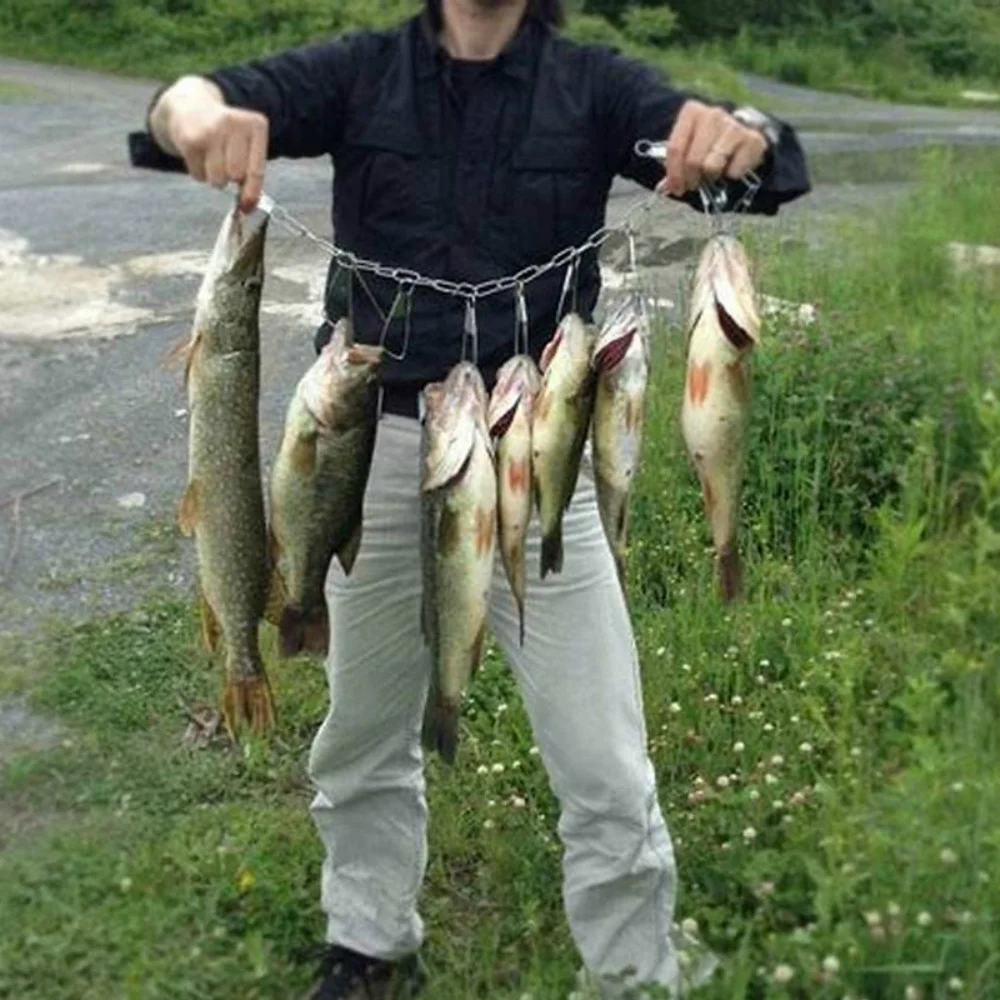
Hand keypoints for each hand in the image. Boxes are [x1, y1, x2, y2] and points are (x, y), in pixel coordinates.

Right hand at [151, 77, 268, 212]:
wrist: (191, 107)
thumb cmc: (227, 136)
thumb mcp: (247, 147)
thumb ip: (252, 177)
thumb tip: (248, 208)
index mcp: (255, 125)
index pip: (257, 170)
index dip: (252, 191)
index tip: (248, 205)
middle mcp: (234, 123)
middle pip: (235, 176)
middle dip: (230, 178)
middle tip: (225, 164)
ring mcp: (211, 130)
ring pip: (218, 179)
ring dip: (215, 178)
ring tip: (212, 159)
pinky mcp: (191, 140)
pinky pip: (199, 176)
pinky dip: (199, 173)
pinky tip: (199, 155)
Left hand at [658, 100, 767, 197]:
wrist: (744, 136)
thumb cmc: (710, 145)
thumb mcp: (689, 148)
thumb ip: (676, 164)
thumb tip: (665, 187)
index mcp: (692, 112)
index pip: (675, 148)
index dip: (674, 174)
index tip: (676, 189)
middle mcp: (712, 114)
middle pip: (692, 160)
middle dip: (691, 179)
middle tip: (694, 185)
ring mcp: (733, 125)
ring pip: (712, 166)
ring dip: (711, 177)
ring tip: (713, 174)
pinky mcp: (752, 140)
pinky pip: (734, 171)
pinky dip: (731, 175)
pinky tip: (732, 167)